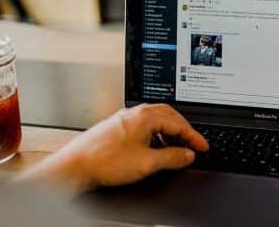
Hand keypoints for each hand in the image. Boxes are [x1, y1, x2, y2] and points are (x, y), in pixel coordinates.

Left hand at [16, 104, 208, 196]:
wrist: (76, 165)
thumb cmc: (105, 161)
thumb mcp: (148, 162)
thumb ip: (173, 157)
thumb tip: (188, 154)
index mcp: (146, 116)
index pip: (179, 123)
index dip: (194, 137)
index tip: (203, 146)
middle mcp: (135, 113)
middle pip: (169, 116)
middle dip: (184, 130)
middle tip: (193, 143)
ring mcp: (124, 118)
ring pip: (155, 120)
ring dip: (169, 132)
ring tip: (176, 148)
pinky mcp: (116, 127)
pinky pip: (143, 125)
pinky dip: (155, 134)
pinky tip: (154, 147)